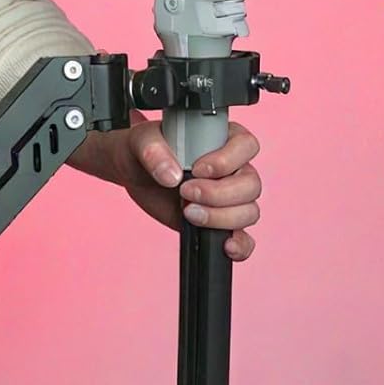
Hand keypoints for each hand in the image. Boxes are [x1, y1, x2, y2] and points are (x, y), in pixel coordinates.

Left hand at [118, 114, 260, 261]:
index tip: (197, 169)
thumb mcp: (141, 141)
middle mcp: (233, 168)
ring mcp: (229, 197)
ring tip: (188, 212)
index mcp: (222, 139)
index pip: (246, 146)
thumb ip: (154, 151)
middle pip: (250, 184)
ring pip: (248, 211)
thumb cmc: (143, 149)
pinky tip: (225, 246)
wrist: (133, 173)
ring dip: (221, 217)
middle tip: (185, 192)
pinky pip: (243, 238)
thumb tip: (172, 175)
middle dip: (219, 194)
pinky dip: (240, 244)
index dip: (226, 161)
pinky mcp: (219, 222)